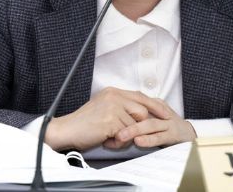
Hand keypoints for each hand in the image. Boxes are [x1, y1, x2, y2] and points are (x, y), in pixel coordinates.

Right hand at [45, 87, 170, 150]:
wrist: (66, 130)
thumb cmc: (85, 123)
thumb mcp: (105, 108)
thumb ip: (121, 107)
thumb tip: (142, 114)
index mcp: (113, 91)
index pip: (140, 96)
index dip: (155, 106)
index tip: (165, 114)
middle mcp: (114, 96)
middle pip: (142, 111)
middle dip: (138, 126)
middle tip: (124, 134)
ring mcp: (113, 107)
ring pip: (134, 125)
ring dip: (124, 136)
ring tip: (109, 137)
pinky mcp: (111, 120)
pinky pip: (125, 134)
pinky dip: (117, 142)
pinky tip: (105, 140)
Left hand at [103, 99, 196, 148]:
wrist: (189, 135)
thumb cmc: (167, 127)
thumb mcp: (151, 118)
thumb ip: (136, 116)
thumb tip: (114, 118)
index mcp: (153, 105)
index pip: (135, 105)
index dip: (119, 111)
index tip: (104, 120)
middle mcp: (160, 112)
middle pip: (140, 113)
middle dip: (123, 121)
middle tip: (109, 128)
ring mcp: (168, 123)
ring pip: (149, 124)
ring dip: (134, 130)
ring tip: (121, 136)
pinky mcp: (174, 134)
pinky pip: (160, 136)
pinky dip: (149, 139)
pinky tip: (139, 142)